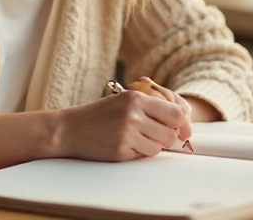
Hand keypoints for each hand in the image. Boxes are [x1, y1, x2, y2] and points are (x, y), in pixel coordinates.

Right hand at [57, 83, 189, 160]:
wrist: (69, 129)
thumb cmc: (99, 115)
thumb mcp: (123, 100)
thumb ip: (151, 105)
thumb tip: (182, 118)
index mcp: (137, 97)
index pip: (176, 112)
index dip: (182, 123)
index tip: (182, 130)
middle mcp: (133, 114)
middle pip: (170, 133)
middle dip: (165, 136)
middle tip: (152, 134)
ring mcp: (127, 133)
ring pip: (158, 147)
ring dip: (150, 145)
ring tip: (134, 138)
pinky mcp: (121, 150)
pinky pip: (143, 155)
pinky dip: (137, 152)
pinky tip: (123, 144)